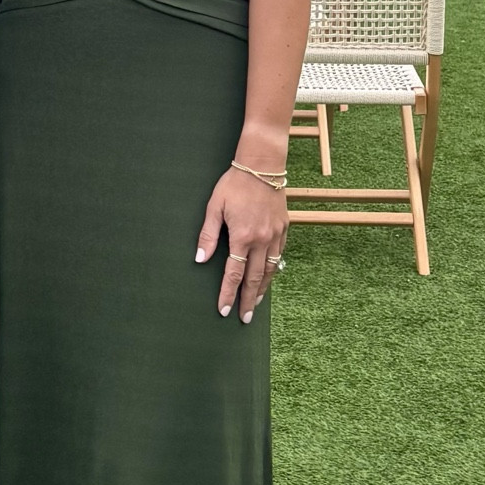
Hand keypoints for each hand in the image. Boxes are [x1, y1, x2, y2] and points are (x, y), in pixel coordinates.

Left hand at [195, 169, 287, 323]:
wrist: (262, 165)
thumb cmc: (234, 184)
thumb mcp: (214, 207)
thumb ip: (208, 235)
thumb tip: (200, 258)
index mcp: (243, 237)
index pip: (234, 273)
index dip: (228, 293)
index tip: (224, 309)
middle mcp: (262, 240)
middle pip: (254, 278)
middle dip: (248, 300)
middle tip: (244, 318)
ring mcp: (276, 235)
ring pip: (270, 270)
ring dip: (262, 289)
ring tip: (256, 303)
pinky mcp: (284, 228)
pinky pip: (279, 256)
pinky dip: (273, 270)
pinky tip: (268, 278)